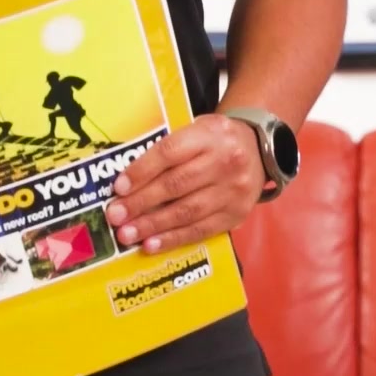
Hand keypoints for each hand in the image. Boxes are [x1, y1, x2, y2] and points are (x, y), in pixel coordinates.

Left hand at [104, 114, 264, 254]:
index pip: (170, 152)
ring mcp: (233, 190)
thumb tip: (128, 180)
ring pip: (187, 211)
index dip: (142, 170)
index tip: (119, 187)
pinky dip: (174, 239)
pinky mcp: (236, 214)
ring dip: (153, 225)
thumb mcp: (195, 130)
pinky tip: (152, 245)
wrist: (259, 148)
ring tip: (128, 234)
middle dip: (141, 203)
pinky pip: (201, 230)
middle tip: (115, 216)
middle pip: (176, 184)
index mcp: (209, 134)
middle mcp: (224, 162)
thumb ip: (168, 150)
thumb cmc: (215, 140)